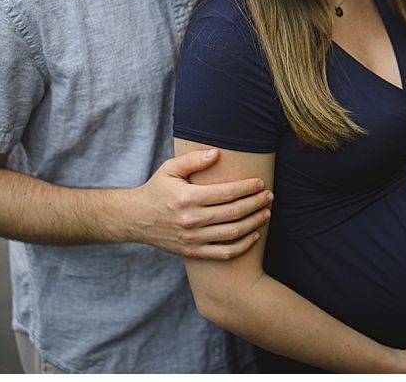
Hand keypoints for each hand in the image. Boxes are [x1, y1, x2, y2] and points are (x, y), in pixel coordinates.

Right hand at [122, 148, 272, 259]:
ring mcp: (192, 238)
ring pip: (232, 233)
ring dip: (254, 223)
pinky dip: (242, 246)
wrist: (135, 219)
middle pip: (233, 213)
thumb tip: (217, 153)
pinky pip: (223, 253)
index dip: (247, 188)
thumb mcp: (169, 169)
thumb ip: (193, 160)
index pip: (226, 193)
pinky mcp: (192, 252)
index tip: (260, 183)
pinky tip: (254, 235)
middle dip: (256, 204)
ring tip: (266, 213)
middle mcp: (191, 220)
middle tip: (269, 196)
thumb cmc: (157, 190)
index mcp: (187, 198)